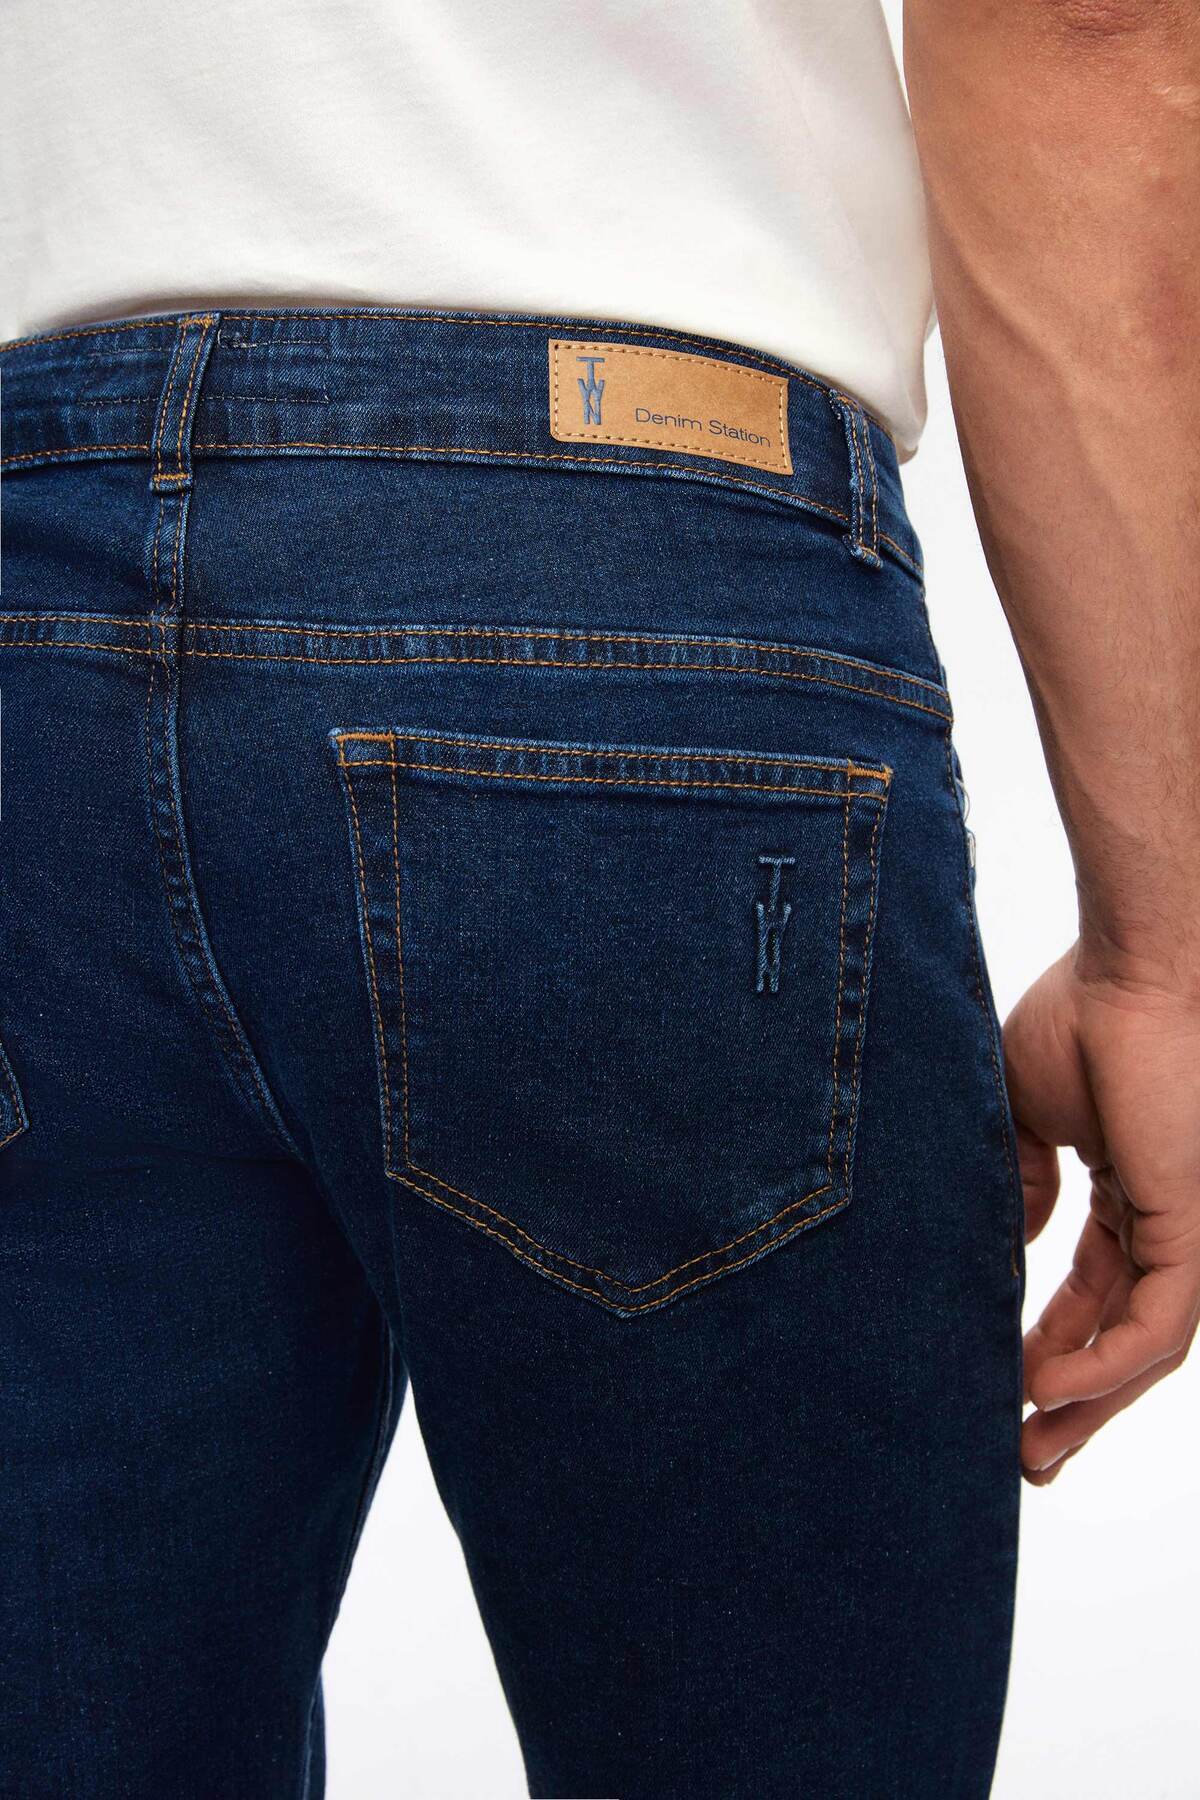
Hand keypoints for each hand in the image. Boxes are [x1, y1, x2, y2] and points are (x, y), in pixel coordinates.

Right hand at [1003, 950, 1199, 1483]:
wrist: (1130, 969)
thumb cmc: (1081, 1016)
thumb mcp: (1025, 1115)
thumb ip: (1022, 1182)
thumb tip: (1015, 1237)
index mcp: (1128, 1194)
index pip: (1094, 1295)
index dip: (1051, 1346)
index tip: (1001, 1391)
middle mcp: (1164, 1222)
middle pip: (1122, 1339)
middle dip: (1076, 1404)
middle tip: (1028, 1459)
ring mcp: (1186, 1230)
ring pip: (1144, 1351)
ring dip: (1087, 1405)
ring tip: (1031, 1451)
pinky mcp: (1193, 1230)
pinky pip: (1156, 1328)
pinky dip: (1102, 1366)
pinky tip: (1043, 1387)